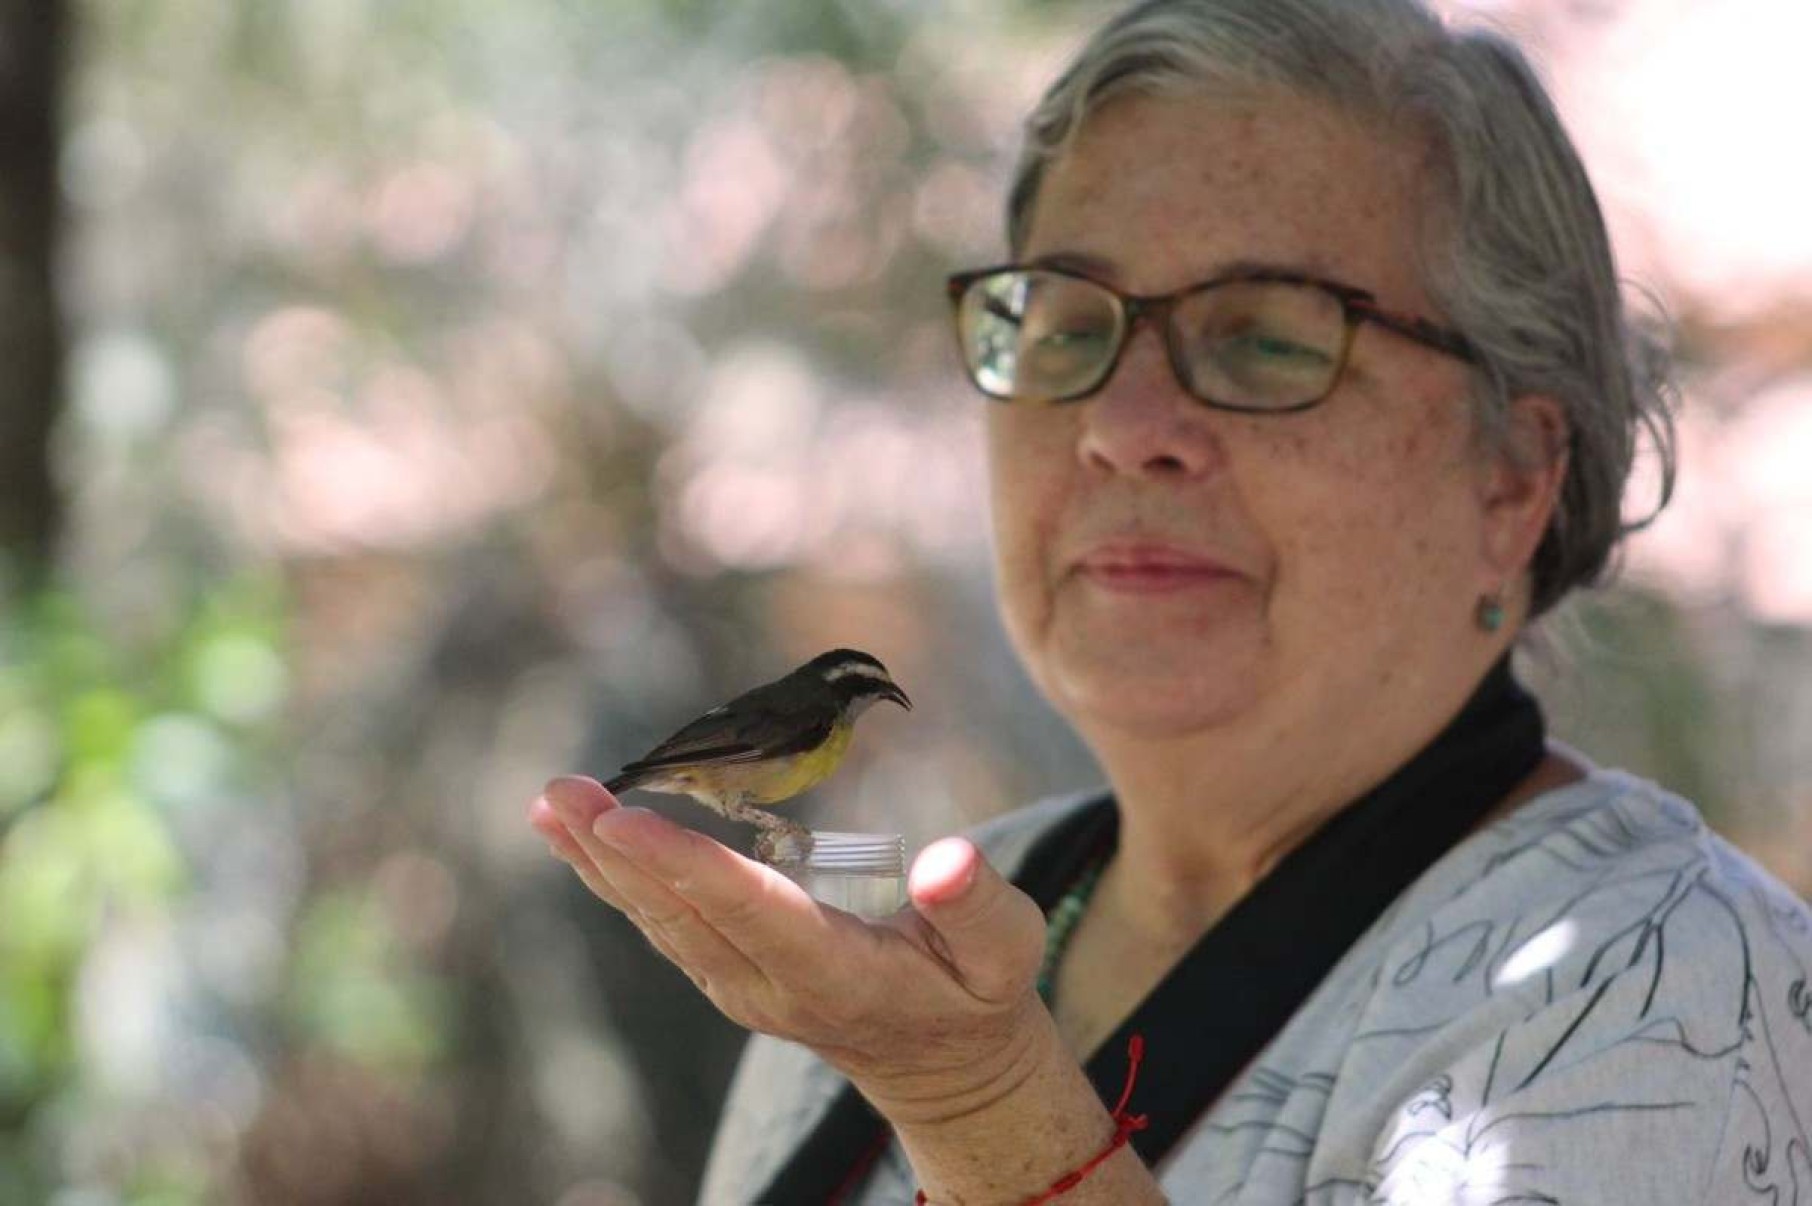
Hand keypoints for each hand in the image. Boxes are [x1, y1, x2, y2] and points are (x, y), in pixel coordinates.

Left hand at [527, 776, 1053, 1122]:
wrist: (945, 1067)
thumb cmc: (979, 993)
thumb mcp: (1006, 952)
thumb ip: (978, 906)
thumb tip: (946, 858)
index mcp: (833, 973)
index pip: (747, 909)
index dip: (683, 863)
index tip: (622, 822)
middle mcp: (769, 986)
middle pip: (681, 913)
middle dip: (616, 852)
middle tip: (561, 794)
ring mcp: (740, 986)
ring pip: (659, 920)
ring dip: (601, 863)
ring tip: (552, 805)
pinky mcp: (728, 975)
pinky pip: (664, 924)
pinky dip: (618, 880)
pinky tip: (584, 839)